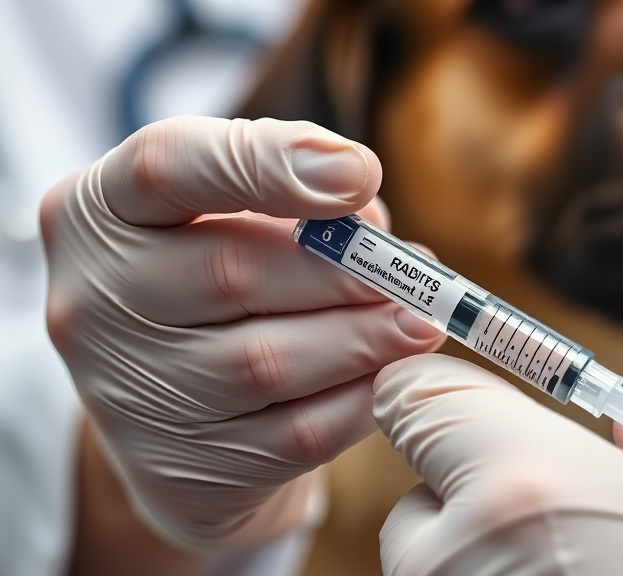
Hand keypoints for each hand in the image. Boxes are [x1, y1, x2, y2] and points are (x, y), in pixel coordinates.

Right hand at [41, 116, 445, 548]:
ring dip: (366, 339)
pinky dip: (361, 400)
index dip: (269, 163)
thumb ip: (293, 195)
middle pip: (233, 271)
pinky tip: (394, 376)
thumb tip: (369, 215)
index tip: (361, 173)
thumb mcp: (233, 215)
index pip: (168, 165)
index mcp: (100, 212)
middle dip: (346, 273)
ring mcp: (127, 394)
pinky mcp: (182, 469)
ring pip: (267, 362)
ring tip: (421, 323)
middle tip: (418, 275)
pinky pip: (295, 435)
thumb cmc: (218, 283)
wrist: (174, 410)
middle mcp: (93, 301)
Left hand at [375, 354, 622, 575]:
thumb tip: (611, 431)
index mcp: (524, 484)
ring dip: (476, 562)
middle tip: (552, 522)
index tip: (477, 417)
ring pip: (426, 569)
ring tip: (573, 573)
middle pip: (415, 499)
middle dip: (468, 500)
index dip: (446, 405)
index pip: (409, 402)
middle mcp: (464, 560)